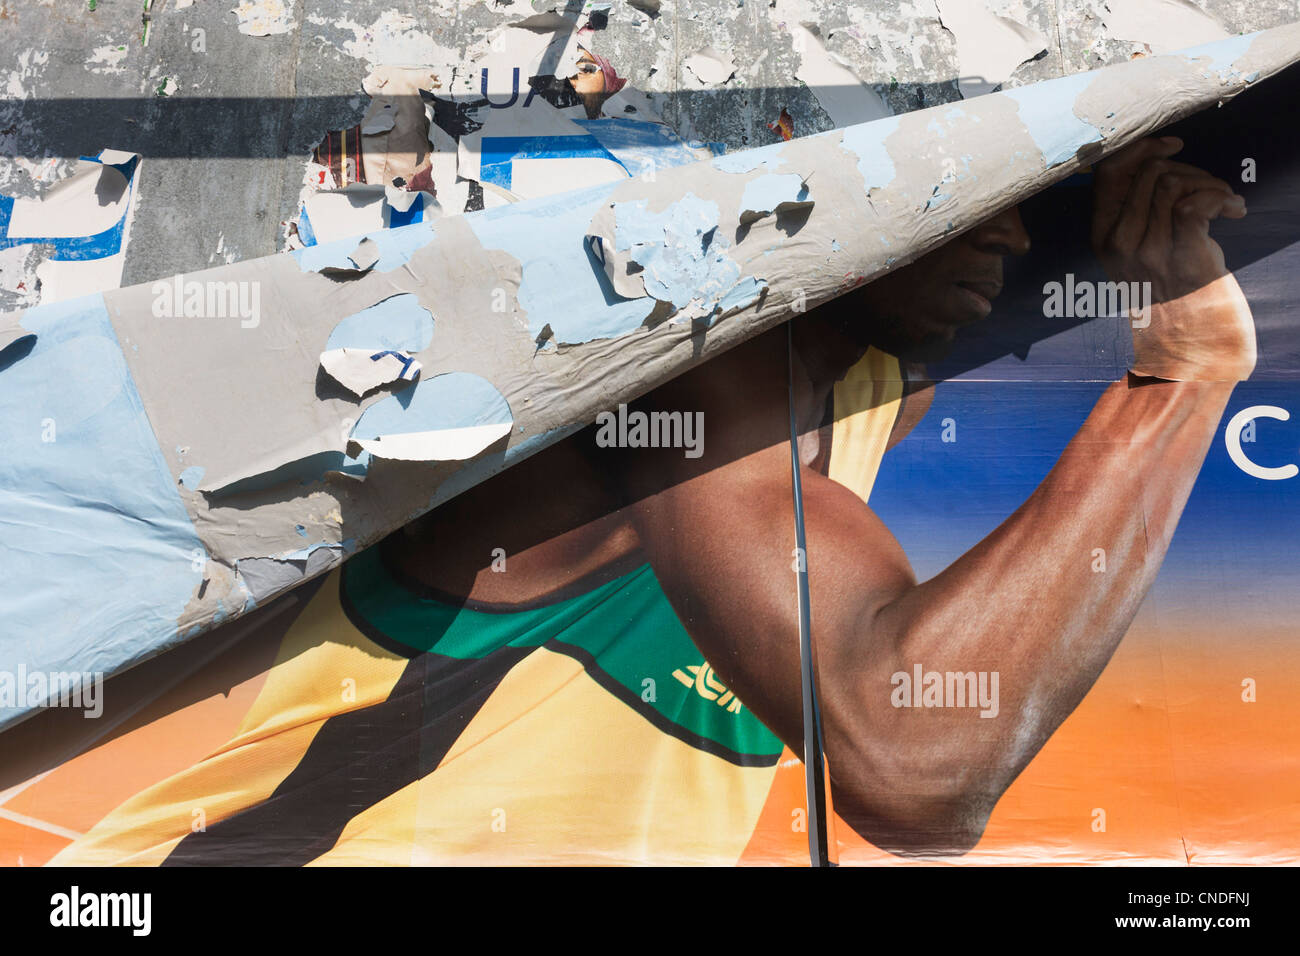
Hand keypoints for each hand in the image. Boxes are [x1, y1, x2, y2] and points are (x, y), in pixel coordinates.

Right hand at [1091, 136, 1254, 380]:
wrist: (1190, 352)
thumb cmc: (1174, 298)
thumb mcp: (1141, 253)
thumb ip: (1137, 212)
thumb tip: (1154, 158)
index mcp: (1102, 236)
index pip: (1108, 170)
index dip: (1143, 146)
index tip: (1174, 145)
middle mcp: (1118, 242)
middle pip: (1149, 170)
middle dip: (1190, 168)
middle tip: (1211, 191)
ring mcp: (1147, 252)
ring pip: (1174, 182)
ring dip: (1211, 184)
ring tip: (1226, 205)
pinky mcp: (1181, 257)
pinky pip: (1195, 202)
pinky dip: (1222, 198)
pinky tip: (1235, 212)